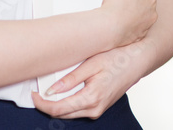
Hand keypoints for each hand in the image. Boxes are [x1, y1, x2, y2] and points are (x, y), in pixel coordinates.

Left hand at [31, 42, 153, 119]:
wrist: (139, 59)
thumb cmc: (119, 57)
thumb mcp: (92, 64)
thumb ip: (70, 79)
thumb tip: (50, 91)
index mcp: (92, 98)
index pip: (58, 109)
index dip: (42, 104)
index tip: (33, 95)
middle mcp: (95, 109)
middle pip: (62, 115)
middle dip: (47, 106)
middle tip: (36, 92)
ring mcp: (99, 110)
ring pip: (70, 114)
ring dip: (57, 106)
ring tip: (47, 91)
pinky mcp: (100, 107)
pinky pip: (79, 110)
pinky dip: (68, 104)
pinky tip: (63, 93)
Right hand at [100, 0, 157, 47]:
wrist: (108, 28)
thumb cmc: (116, 5)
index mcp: (151, 0)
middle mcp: (151, 15)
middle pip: (141, 4)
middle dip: (132, 2)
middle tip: (119, 3)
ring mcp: (144, 28)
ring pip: (137, 17)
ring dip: (129, 14)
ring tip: (117, 13)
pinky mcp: (136, 38)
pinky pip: (131, 29)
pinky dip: (126, 26)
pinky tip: (118, 23)